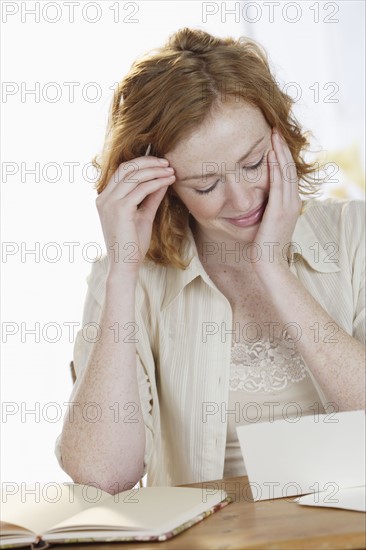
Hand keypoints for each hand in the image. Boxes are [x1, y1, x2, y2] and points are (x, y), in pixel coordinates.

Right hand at [96, 155, 174, 275]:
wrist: (125, 265)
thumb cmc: (132, 245)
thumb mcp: (143, 216)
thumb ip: (150, 198)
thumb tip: (162, 180)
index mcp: (105, 198)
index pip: (122, 171)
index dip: (142, 163)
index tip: (160, 164)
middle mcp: (104, 198)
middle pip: (127, 168)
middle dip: (148, 162)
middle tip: (167, 163)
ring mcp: (110, 203)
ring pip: (134, 176)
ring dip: (155, 171)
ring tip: (171, 171)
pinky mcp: (120, 209)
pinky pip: (141, 189)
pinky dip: (156, 182)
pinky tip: (168, 182)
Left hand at [253, 128, 301, 270]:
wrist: (268, 263)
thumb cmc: (263, 247)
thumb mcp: (267, 225)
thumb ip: (266, 211)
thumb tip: (257, 203)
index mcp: (290, 205)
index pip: (288, 175)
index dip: (282, 157)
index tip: (274, 142)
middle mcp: (292, 203)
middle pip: (289, 169)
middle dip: (282, 148)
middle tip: (275, 130)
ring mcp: (288, 206)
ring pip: (286, 172)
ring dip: (279, 152)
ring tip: (273, 134)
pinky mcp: (279, 209)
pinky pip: (278, 182)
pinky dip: (275, 166)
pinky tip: (270, 153)